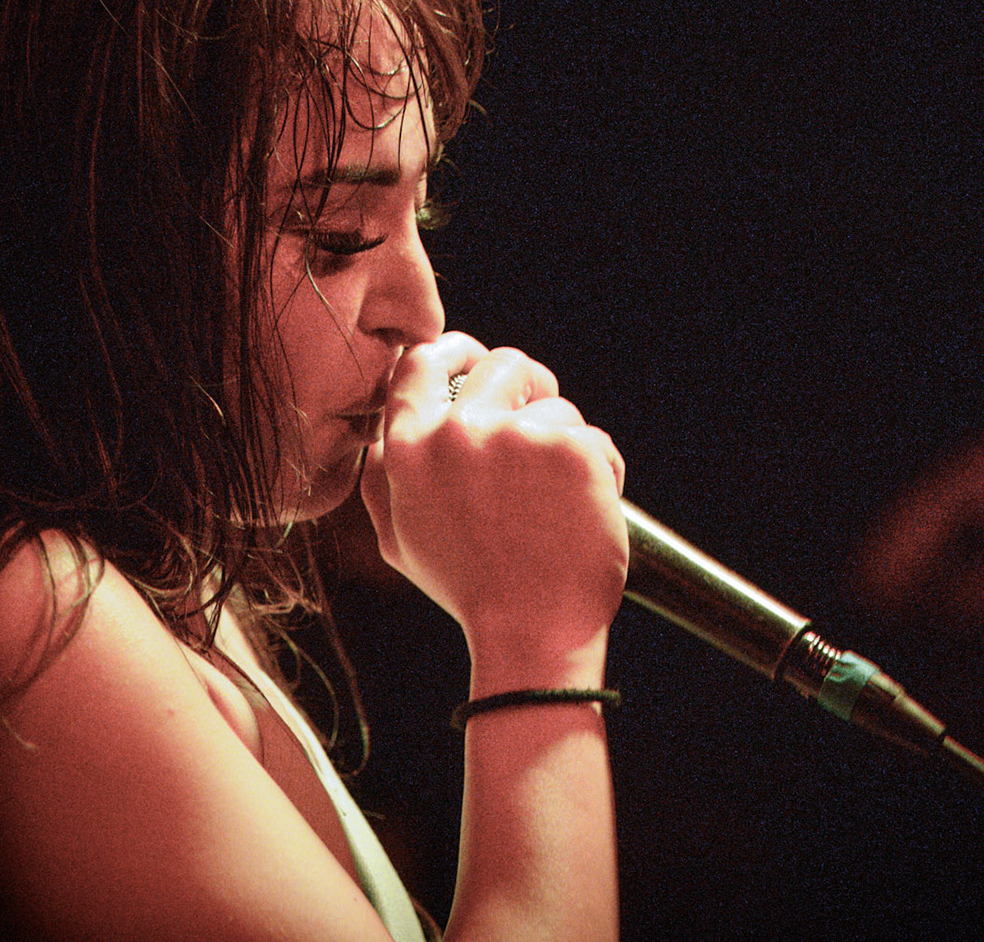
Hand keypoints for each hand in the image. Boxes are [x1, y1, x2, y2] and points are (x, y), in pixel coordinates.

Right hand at [365, 332, 627, 684]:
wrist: (532, 632)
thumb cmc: (470, 589)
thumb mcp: (399, 537)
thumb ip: (384, 475)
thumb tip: (384, 427)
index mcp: (408, 450)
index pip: (422, 362)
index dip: (455, 352)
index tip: (476, 359)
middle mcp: (458, 432)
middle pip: (502, 365)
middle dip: (527, 389)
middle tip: (540, 423)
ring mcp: (517, 436)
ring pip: (554, 404)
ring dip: (563, 441)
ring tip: (558, 499)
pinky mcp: (570, 447)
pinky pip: (593, 437)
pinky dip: (599, 468)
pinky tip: (587, 509)